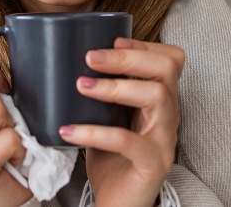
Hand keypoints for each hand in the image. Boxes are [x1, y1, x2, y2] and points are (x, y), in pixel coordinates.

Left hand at [59, 38, 184, 206]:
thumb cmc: (112, 160)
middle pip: (166, 69)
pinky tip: (69, 130)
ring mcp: (165, 139)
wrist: (119, 203)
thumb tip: (61, 62)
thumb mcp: (107, 117)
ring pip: (156, 97)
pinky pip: (128, 141)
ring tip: (81, 86)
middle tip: (90, 57)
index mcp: (160, 100)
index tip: (111, 40)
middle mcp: (169, 115)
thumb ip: (100, 92)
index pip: (170, 59)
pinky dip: (96, 132)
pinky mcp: (153, 164)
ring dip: (115, 86)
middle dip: (128, 56)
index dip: (143, 44)